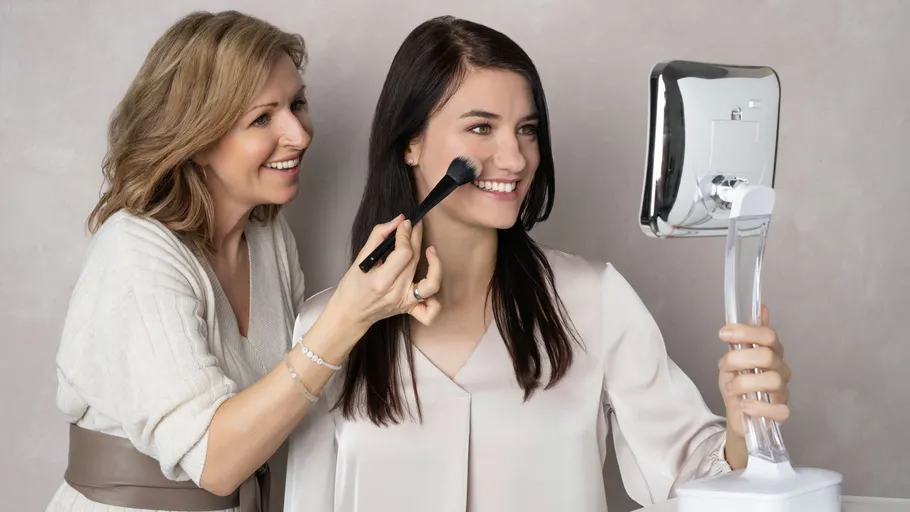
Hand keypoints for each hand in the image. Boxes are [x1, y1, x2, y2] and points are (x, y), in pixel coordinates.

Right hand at [326, 214, 441, 341]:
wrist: (350, 314)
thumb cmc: (351, 288)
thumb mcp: (359, 259)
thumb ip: (378, 236)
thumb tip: (398, 221)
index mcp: (381, 281)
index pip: (404, 253)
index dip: (406, 234)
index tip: (404, 223)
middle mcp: (396, 293)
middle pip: (415, 260)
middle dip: (416, 237)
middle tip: (413, 226)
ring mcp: (405, 303)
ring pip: (431, 283)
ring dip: (436, 264)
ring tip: (430, 250)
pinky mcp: (410, 308)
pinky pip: (431, 309)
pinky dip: (436, 299)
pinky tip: (430, 280)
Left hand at [718, 305, 790, 441]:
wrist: (737, 412)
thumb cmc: (738, 382)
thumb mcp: (735, 356)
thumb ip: (745, 336)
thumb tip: (761, 307)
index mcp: (770, 352)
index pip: (768, 335)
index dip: (746, 332)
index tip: (723, 333)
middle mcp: (780, 369)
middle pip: (767, 356)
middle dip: (738, 358)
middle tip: (723, 365)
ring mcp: (782, 391)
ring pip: (773, 380)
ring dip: (744, 383)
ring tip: (731, 388)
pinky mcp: (781, 412)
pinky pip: (780, 410)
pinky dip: (759, 407)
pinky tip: (745, 405)